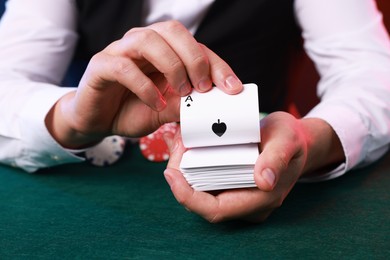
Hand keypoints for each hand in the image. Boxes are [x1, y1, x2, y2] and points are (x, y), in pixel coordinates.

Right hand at [45, 21, 242, 147]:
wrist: (97, 120)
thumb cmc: (131, 110)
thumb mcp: (165, 111)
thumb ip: (184, 106)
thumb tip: (210, 107)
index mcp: (162, 50)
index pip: (194, 45)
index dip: (216, 64)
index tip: (232, 87)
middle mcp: (142, 44)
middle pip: (172, 30)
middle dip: (194, 58)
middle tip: (204, 87)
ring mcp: (120, 51)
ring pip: (147, 40)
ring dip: (172, 66)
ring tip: (182, 92)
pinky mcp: (100, 65)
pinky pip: (123, 66)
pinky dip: (144, 86)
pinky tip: (155, 103)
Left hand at [163, 112, 343, 222]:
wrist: (295, 140)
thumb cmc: (291, 139)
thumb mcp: (287, 140)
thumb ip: (277, 159)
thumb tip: (265, 181)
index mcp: (261, 199)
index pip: (216, 210)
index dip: (188, 197)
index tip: (171, 173)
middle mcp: (246, 203)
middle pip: (201, 200)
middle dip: (180, 176)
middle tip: (175, 144)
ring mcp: (238, 194)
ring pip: (200, 190)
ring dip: (183, 169)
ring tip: (177, 141)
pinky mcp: (231, 184)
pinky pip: (205, 180)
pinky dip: (191, 164)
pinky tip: (185, 145)